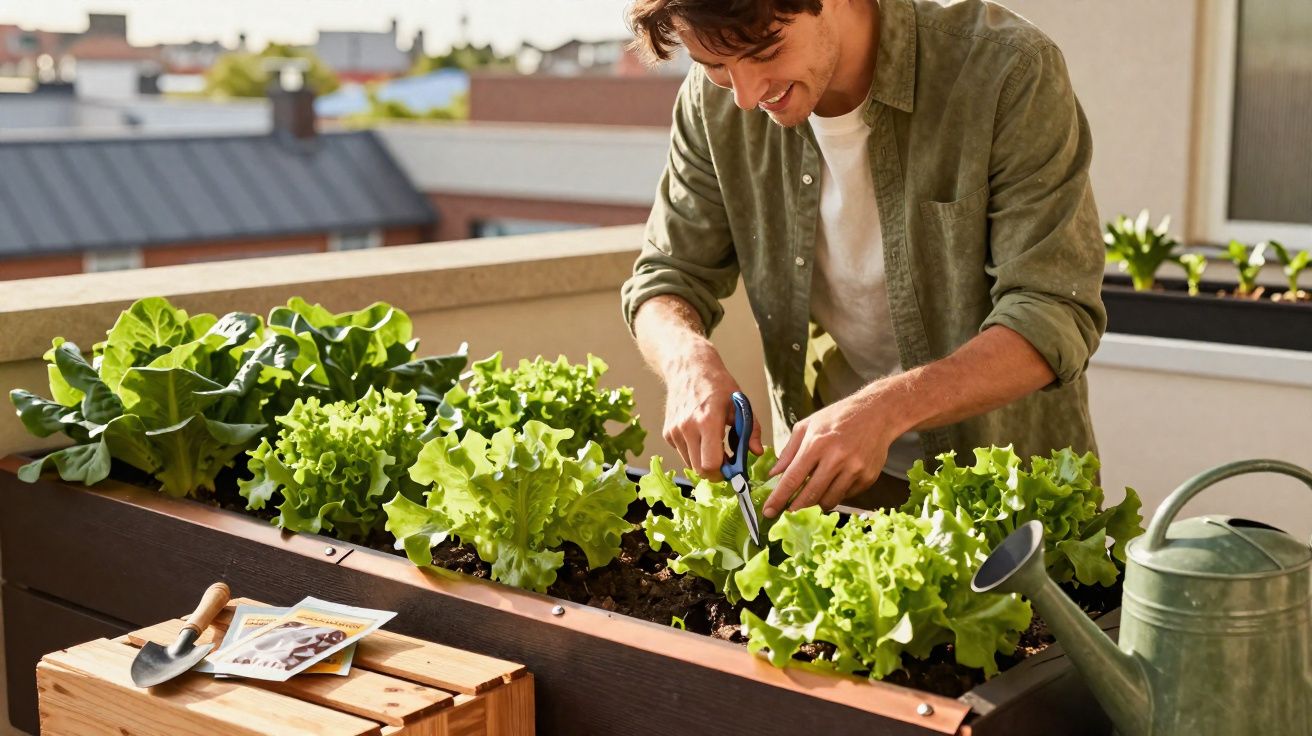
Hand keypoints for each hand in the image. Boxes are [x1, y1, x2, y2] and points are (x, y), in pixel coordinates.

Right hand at [662, 348, 762, 480]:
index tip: (733, 469)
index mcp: (707, 421)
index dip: (724, 473)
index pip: (710, 465)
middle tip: (727, 462)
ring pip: (690, 465)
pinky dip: (694, 452)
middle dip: (715, 471)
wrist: (688, 368)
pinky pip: (683, 454)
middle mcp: (687, 428)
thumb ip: (751, 430)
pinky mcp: (668, 433)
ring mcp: (675, 431)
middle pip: (700, 470)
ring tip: (715, 445)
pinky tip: (701, 435)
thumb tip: (756, 452)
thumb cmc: (717, 384)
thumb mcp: (740, 404)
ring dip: (704, 461)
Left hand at [763, 392, 897, 516]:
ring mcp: (854, 470)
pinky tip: (832, 484)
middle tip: (787, 514)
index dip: (779, 498)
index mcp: (816, 444)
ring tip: (810, 499)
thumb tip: (774, 475)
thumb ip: (789, 451)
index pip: (792, 479)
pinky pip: (845, 496)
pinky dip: (835, 495)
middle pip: (810, 495)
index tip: (768, 511)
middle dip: (795, 509)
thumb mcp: (808, 425)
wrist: (878, 413)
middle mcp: (836, 459)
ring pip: (829, 500)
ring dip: (815, 504)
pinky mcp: (867, 478)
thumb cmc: (838, 417)